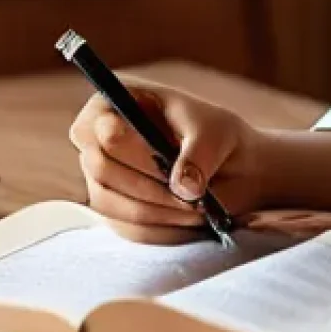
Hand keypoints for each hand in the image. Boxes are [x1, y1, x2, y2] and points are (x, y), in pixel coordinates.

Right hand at [69, 77, 265, 244]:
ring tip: (198, 204)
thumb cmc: (219, 138)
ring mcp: (102, 179)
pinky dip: (164, 227)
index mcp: (117, 103)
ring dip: (159, 208)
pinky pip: (130, 228)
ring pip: (111, 202)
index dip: (123, 143)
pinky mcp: (116, 212)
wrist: (234, 169)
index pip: (96, 125)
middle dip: (150, 182)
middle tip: (192, 191)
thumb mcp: (217, 134)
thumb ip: (199, 154)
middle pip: (100, 167)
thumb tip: (183, 187)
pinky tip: (191, 216)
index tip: (161, 155)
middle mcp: (99, 141)